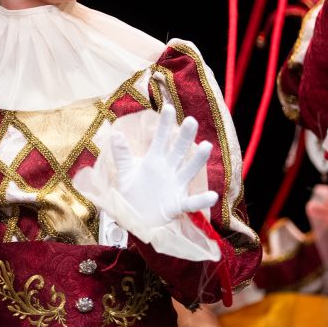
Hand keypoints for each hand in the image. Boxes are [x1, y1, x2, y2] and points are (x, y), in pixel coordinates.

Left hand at [110, 105, 217, 228]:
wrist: (135, 219)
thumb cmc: (133, 193)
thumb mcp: (125, 173)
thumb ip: (122, 155)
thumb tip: (116, 134)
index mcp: (155, 160)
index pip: (161, 139)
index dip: (164, 125)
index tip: (168, 108)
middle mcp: (168, 170)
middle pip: (178, 151)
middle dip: (184, 137)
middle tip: (190, 121)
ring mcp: (175, 186)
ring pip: (188, 170)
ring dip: (197, 160)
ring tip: (207, 146)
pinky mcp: (177, 205)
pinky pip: (191, 202)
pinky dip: (201, 200)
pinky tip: (212, 195)